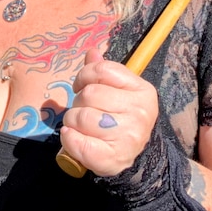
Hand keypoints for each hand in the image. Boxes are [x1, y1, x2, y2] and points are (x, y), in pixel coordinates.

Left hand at [59, 49, 158, 177]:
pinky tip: (72, 136)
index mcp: (142, 90)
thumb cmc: (121, 119)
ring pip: (82, 116)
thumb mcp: (117, 92)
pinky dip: (69, 138)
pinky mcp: (113, 157)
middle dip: (78, 101)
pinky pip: (80, 143)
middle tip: (82, 110)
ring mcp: (128, 136)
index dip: (84, 76)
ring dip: (72, 120)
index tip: (80, 86)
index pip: (102, 70)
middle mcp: (139, 112)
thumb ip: (102, 72)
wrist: (133, 158)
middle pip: (90, 94)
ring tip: (79, 125)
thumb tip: (92, 52)